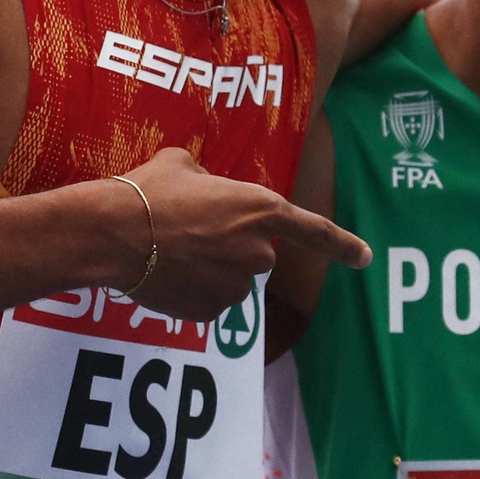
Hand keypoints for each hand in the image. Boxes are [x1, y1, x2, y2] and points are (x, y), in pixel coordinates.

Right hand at [111, 148, 370, 319]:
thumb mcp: (183, 165)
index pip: (314, 231)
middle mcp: (258, 252)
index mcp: (260, 208)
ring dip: (210, 269)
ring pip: (231, 279)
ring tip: (170, 249)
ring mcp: (236, 287)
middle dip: (229, 246)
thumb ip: (211, 181)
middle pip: (255, 253)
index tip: (365, 258)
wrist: (114, 234)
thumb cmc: (150, 191)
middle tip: (188, 230)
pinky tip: (165, 273)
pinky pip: (209, 301)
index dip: (342, 245)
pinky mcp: (211, 313)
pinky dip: (192, 290)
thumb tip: (206, 188)